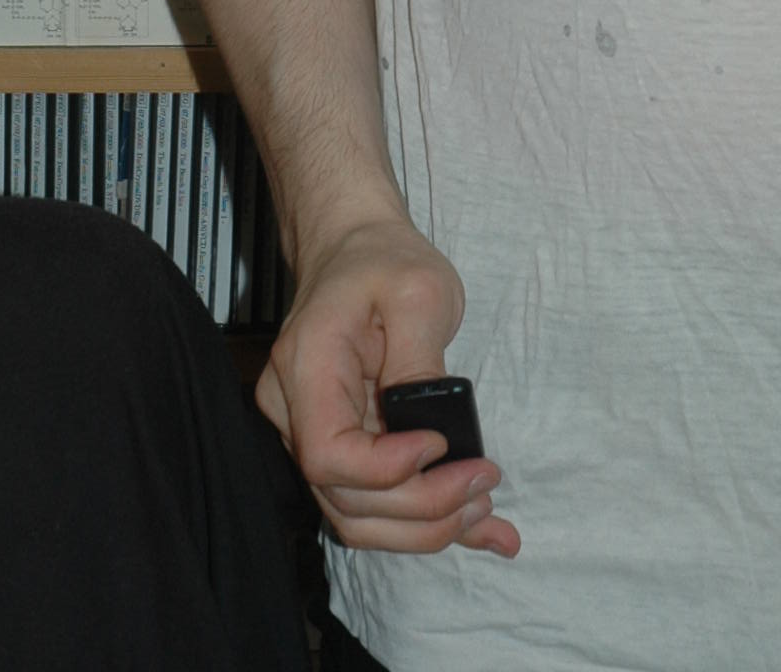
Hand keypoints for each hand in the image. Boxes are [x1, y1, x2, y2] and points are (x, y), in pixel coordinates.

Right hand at [255, 210, 520, 558]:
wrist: (355, 248)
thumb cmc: (384, 261)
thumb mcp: (418, 291)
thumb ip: (420, 361)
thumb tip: (436, 429)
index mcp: (306, 368)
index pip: (329, 454)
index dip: (386, 470)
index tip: (442, 445)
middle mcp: (294, 412)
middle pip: (346, 497)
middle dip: (421, 508)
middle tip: (485, 485)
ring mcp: (311, 435)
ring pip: (357, 514)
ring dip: (424, 526)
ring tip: (484, 507)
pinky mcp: (341, 447)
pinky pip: (373, 499)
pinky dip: (425, 521)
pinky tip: (482, 531)